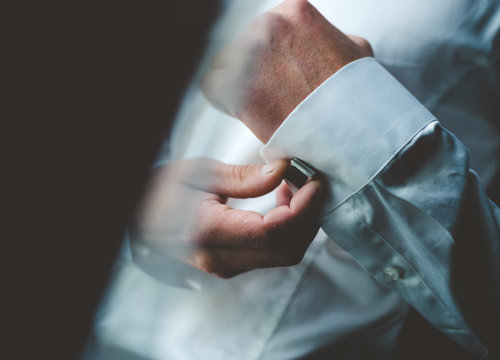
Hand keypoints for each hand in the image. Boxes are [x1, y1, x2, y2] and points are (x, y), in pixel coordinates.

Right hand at [130, 157, 322, 280]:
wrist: (137, 216)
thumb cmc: (162, 190)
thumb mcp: (199, 173)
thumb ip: (244, 177)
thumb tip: (283, 171)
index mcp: (208, 232)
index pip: (272, 233)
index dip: (303, 209)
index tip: (314, 182)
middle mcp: (218, 259)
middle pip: (286, 251)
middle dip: (309, 218)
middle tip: (311, 183)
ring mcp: (225, 267)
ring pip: (283, 256)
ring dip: (300, 224)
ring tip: (295, 187)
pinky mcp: (230, 266)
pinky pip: (271, 255)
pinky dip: (288, 230)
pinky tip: (282, 202)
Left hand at [201, 0, 372, 142]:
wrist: (349, 129)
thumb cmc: (355, 94)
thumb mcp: (355, 49)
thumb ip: (331, 36)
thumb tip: (326, 40)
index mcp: (294, 11)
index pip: (265, 27)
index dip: (270, 52)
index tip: (278, 71)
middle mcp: (268, 26)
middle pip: (243, 43)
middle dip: (254, 67)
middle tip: (271, 92)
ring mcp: (249, 55)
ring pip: (224, 63)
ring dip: (237, 82)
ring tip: (260, 102)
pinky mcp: (235, 86)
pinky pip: (211, 85)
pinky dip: (224, 100)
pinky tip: (244, 111)